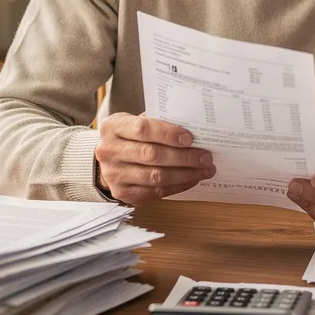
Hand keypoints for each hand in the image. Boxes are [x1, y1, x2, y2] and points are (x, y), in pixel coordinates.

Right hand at [94, 112, 213, 205]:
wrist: (109, 158)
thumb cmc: (130, 136)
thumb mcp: (137, 121)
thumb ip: (159, 121)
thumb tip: (194, 128)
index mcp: (113, 127)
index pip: (142, 129)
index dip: (168, 134)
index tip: (190, 138)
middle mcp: (109, 151)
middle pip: (152, 155)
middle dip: (184, 157)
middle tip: (206, 157)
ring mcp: (114, 175)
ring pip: (156, 176)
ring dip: (186, 174)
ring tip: (205, 169)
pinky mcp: (123, 193)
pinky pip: (156, 191)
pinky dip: (178, 186)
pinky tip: (192, 179)